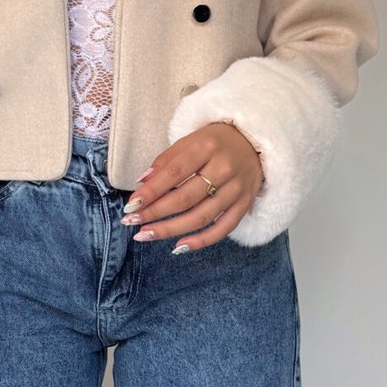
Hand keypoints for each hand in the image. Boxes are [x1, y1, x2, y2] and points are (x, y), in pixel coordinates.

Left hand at [120, 122, 263, 250]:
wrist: (255, 142)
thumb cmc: (215, 141)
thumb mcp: (191, 140)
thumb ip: (166, 160)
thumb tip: (143, 183)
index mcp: (207, 146)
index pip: (174, 172)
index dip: (151, 191)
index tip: (131, 205)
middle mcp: (225, 168)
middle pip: (186, 198)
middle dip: (155, 212)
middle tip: (131, 222)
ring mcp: (237, 189)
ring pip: (201, 217)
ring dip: (171, 230)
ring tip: (146, 235)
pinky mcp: (245, 204)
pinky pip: (223, 229)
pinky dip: (201, 241)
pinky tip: (179, 247)